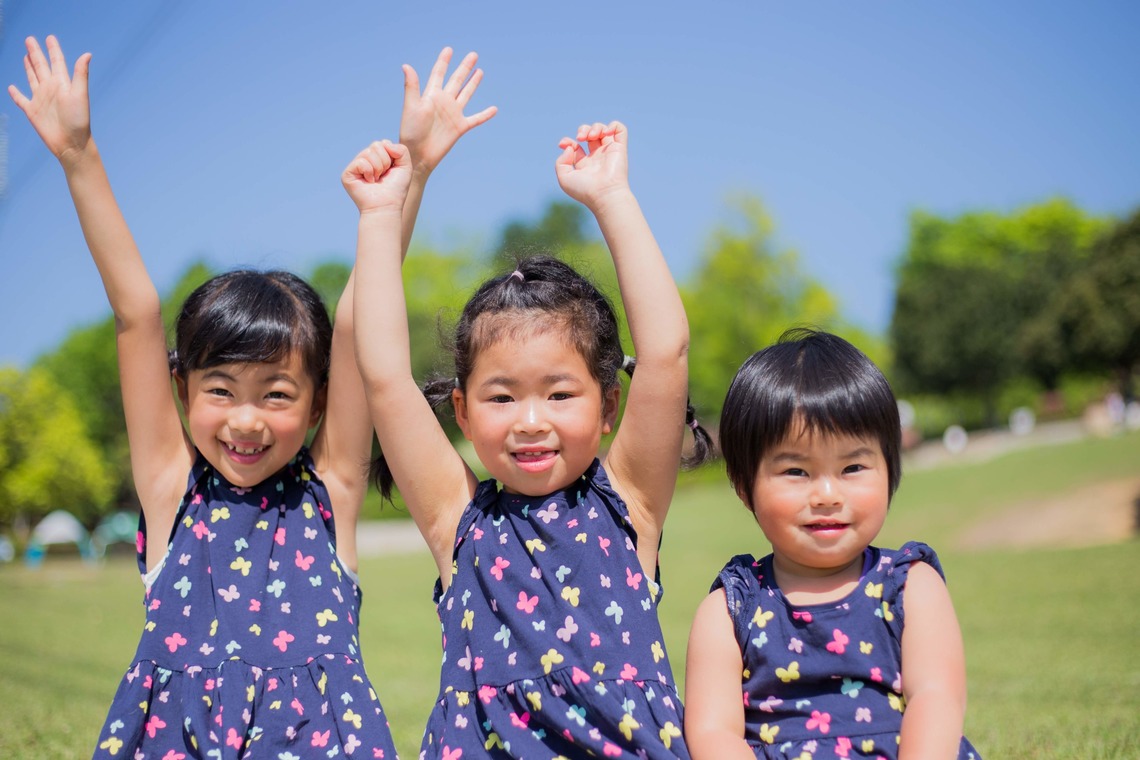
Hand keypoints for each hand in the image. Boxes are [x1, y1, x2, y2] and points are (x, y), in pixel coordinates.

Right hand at [8, 35, 92, 164]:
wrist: (72, 143)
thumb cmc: (79, 120)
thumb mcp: (80, 94)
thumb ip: (81, 74)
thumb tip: (87, 54)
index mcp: (62, 83)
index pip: (57, 62)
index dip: (53, 49)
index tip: (50, 38)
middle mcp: (51, 89)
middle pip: (41, 66)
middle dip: (36, 53)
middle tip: (30, 39)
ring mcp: (41, 99)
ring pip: (32, 78)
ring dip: (29, 67)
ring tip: (26, 56)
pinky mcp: (32, 111)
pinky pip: (21, 100)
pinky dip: (15, 94)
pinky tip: (12, 88)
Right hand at [341, 140, 412, 213]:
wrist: (386, 206)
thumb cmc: (396, 190)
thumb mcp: (405, 166)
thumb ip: (402, 149)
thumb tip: (385, 143)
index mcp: (377, 158)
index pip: (383, 143)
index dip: (391, 156)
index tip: (392, 170)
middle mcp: (365, 160)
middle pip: (376, 145)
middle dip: (385, 161)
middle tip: (383, 176)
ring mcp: (355, 167)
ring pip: (368, 152)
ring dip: (378, 168)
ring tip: (376, 180)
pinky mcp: (347, 174)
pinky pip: (360, 161)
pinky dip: (369, 171)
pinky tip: (369, 182)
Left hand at [400, 47, 496, 175]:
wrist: (418, 154)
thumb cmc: (411, 131)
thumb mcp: (411, 106)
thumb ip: (412, 86)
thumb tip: (406, 65)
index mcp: (431, 95)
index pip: (439, 74)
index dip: (444, 62)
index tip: (449, 50)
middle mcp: (444, 102)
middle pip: (456, 80)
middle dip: (464, 67)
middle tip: (473, 55)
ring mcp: (453, 114)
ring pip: (466, 94)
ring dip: (473, 83)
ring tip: (480, 71)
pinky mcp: (460, 127)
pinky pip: (476, 119)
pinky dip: (485, 114)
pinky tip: (494, 109)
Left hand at [555, 121, 630, 209]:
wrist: (604, 194)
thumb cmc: (585, 190)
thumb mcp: (564, 178)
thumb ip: (561, 162)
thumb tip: (570, 147)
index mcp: (584, 165)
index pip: (576, 146)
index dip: (568, 142)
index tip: (563, 144)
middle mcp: (597, 157)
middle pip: (590, 134)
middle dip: (583, 130)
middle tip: (581, 138)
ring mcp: (609, 152)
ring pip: (603, 129)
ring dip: (595, 127)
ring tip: (591, 136)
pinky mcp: (620, 148)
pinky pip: (620, 129)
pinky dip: (612, 126)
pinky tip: (605, 133)